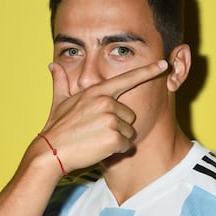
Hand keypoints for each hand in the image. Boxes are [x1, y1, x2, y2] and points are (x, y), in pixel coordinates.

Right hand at [38, 60, 167, 173]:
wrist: (51, 151)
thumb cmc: (57, 127)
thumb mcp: (59, 101)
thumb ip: (61, 82)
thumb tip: (53, 66)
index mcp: (97, 91)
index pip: (128, 78)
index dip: (148, 71)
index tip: (163, 64)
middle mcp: (107, 102)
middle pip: (129, 115)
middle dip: (118, 125)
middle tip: (97, 130)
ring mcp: (111, 119)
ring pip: (129, 131)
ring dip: (117, 138)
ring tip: (97, 139)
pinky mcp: (114, 137)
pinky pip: (127, 145)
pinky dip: (117, 150)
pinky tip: (99, 148)